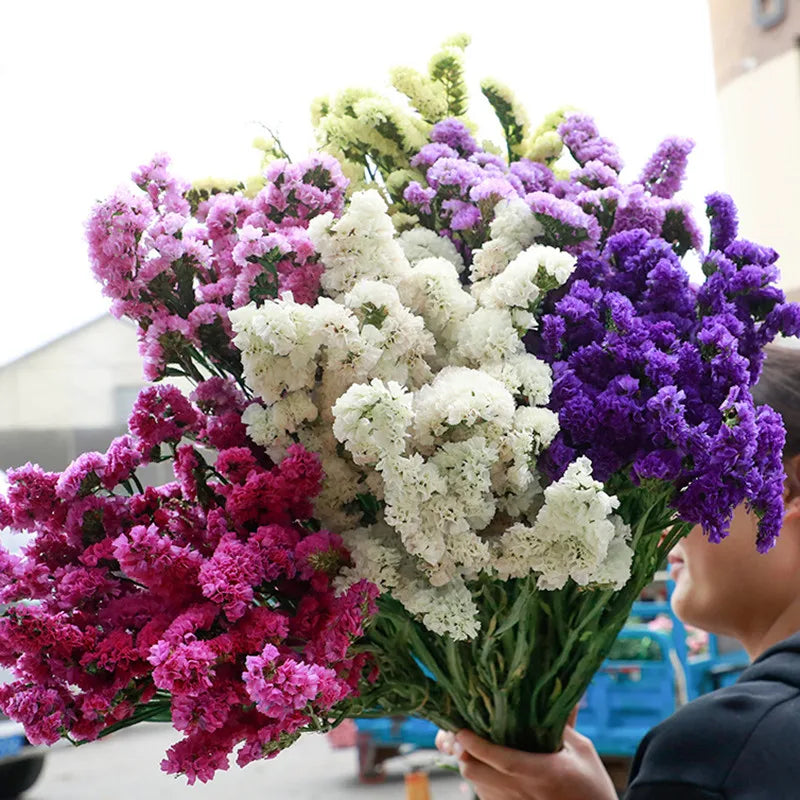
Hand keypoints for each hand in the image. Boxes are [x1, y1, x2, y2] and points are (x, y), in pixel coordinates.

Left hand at [435, 718, 616, 799]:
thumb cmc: (591, 787)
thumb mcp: (582, 752)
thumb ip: (564, 724)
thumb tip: (557, 693)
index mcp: (538, 772)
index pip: (499, 759)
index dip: (475, 743)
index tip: (460, 729)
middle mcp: (520, 792)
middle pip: (475, 771)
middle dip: (463, 751)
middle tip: (461, 733)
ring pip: (476, 783)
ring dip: (471, 764)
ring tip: (471, 745)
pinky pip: (484, 795)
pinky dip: (480, 779)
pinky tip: (487, 766)